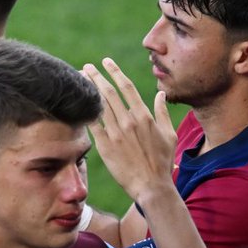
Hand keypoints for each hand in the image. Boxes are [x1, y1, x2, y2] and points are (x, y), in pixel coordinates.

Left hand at [83, 58, 175, 202]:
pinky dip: (86, 111)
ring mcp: (115, 133)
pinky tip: (78, 103)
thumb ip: (162, 112)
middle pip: (109, 92)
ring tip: (80, 80)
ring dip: (89, 90)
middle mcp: (128, 121)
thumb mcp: (169, 134)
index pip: (126, 87)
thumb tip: (161, 94)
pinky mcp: (105, 146)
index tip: (106, 62)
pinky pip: (93, 124)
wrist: (151, 186)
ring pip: (99, 105)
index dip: (115, 72)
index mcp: (144, 116)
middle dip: (96, 76)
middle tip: (86, 67)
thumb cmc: (162, 161)